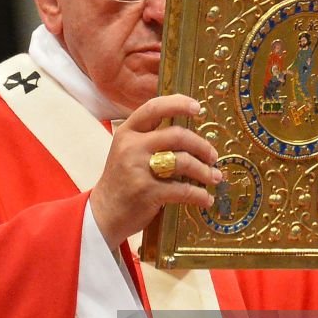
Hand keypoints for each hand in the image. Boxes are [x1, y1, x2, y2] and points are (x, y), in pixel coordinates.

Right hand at [89, 94, 220, 249]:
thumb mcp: (129, 152)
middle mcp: (132, 147)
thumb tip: (191, 136)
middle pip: (177, 135)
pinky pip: (182, 190)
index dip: (178, 104)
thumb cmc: (123, 180)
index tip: (199, 108)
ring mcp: (138, 169)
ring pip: (183, 161)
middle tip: (212, 156)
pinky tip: (206, 199)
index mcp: (127, 132)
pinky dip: (199, 195)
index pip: (154, 108)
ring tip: (214, 177)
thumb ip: (151, 139)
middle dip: (201, 146)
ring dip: (204, 171)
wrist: (103, 213)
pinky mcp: (147, 192)